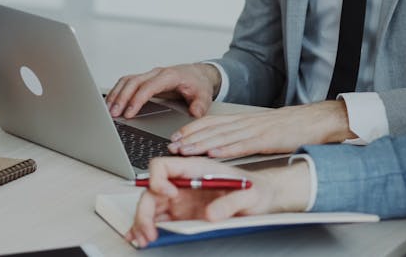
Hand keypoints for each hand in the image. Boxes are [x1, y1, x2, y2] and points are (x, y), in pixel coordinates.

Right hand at [106, 63, 221, 118]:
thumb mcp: (204, 95)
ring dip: (116, 94)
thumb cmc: (199, 84)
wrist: (199, 75)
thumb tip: (195, 113)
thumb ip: (200, 105)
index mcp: (169, 76)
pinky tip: (111, 103)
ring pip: (127, 81)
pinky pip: (127, 83)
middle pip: (133, 82)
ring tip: (107, 110)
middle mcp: (156, 73)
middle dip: (121, 98)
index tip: (129, 113)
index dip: (136, 100)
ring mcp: (149, 75)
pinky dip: (117, 92)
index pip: (148, 87)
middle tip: (113, 114)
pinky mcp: (145, 80)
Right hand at [125, 156, 311, 247]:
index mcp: (196, 169)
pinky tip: (145, 237)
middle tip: (150, 231)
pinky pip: (158, 219)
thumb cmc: (255, 189)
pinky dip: (147, 228)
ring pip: (151, 206)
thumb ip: (231, 203)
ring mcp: (181, 199)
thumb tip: (211, 215)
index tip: (169, 195)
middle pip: (151, 191)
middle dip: (144, 211)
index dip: (158, 180)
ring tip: (144, 239)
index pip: (163, 166)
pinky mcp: (182, 214)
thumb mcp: (249, 195)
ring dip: (142, 222)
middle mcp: (184, 183)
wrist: (262, 198)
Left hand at [168, 101, 354, 157]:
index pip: (211, 122)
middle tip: (171, 146)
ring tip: (185, 150)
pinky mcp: (266, 140)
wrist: (313, 121)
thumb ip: (242, 135)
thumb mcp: (260, 129)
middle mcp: (245, 123)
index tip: (175, 137)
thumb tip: (222, 144)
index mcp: (243, 120)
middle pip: (212, 128)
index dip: (191, 129)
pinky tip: (213, 152)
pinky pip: (243, 145)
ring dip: (201, 144)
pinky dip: (226, 149)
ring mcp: (255, 130)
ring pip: (223, 136)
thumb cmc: (289, 127)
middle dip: (190, 137)